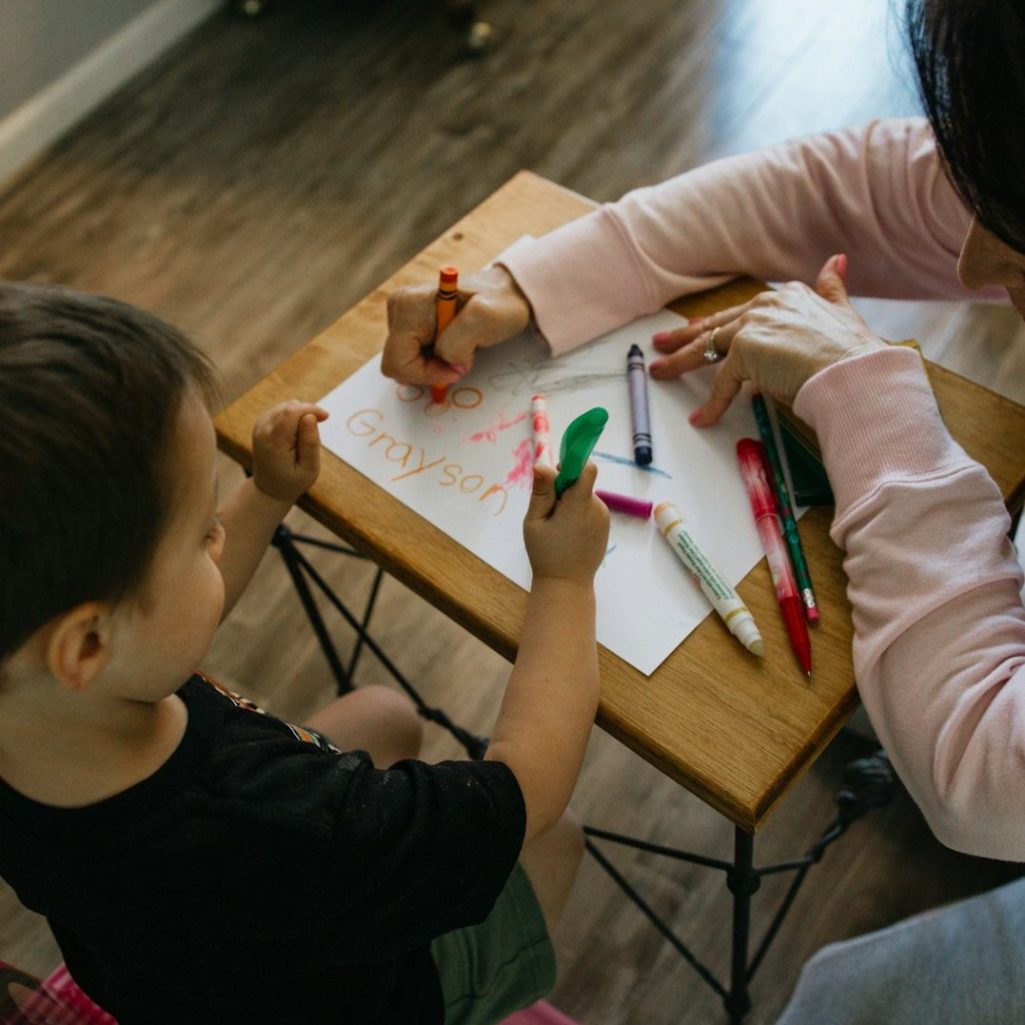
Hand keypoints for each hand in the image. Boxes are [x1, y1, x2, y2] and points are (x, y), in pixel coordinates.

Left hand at [251, 400, 328, 502]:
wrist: (269, 489)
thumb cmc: (293, 481)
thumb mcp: (309, 469)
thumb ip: (310, 443)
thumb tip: (310, 417)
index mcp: (274, 443)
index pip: (292, 412)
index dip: (311, 409)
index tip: (326, 417)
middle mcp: (263, 431)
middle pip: (289, 407)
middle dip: (307, 412)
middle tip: (315, 433)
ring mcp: (260, 426)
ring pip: (286, 406)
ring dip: (301, 415)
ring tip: (304, 437)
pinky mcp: (261, 423)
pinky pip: (281, 410)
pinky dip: (294, 416)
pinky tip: (297, 433)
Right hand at [381, 265, 531, 385]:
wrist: (505, 295)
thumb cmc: (499, 304)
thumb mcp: (486, 319)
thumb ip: (458, 342)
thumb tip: (446, 363)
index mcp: (409, 304)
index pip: (398, 361)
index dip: (427, 374)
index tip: (458, 367)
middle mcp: (398, 307)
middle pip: (398, 365)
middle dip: (430, 370)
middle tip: (461, 358)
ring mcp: (401, 316)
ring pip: (405, 364)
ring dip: (434, 366)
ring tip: (459, 347)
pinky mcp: (409, 326)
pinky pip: (412, 359)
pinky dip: (433, 362)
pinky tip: (452, 346)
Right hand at [523, 463, 609, 585]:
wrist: (567, 584)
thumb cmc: (546, 554)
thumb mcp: (535, 522)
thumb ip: (541, 492)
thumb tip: (542, 464)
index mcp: (579, 504)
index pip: (587, 469)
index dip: (572, 465)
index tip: (556, 476)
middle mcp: (597, 508)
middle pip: (582, 483)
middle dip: (565, 489)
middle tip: (549, 511)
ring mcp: (603, 518)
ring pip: (585, 496)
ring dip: (571, 503)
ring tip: (557, 526)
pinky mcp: (605, 526)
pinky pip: (590, 509)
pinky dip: (578, 513)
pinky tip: (568, 533)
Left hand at [648, 254, 886, 425]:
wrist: (854, 372)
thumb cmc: (854, 353)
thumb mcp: (844, 312)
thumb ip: (833, 289)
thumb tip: (837, 262)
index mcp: (786, 296)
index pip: (740, 312)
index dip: (717, 323)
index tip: (698, 327)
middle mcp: (766, 305)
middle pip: (715, 325)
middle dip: (685, 335)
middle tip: (661, 343)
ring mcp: (752, 326)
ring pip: (707, 347)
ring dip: (679, 361)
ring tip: (660, 372)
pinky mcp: (744, 352)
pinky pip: (721, 383)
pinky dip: (711, 404)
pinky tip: (702, 418)